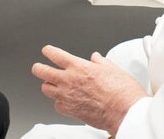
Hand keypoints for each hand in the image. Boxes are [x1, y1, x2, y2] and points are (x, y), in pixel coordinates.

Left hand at [32, 45, 146, 135]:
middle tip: (38, 67)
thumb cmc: (122, 91)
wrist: (124, 112)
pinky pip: (57, 105)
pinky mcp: (70, 111)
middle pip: (42, 72)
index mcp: (79, 66)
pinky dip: (59, 102)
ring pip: (46, 89)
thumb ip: (100, 62)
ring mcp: (67, 96)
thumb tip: (96, 58)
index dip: (48, 51)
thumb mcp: (113, 69)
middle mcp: (69, 80)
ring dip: (48, 86)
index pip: (56, 55)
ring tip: (51, 84)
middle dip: (38, 68)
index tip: (47, 51)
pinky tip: (65, 101)